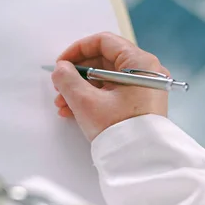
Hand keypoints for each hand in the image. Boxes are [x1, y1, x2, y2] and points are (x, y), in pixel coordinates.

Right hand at [51, 32, 169, 141]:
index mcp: (139, 63)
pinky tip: (73, 110)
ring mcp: (144, 88)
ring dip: (80, 88)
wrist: (141, 163)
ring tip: (62, 104)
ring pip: (105, 79)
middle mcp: (145, 71)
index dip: (78, 50)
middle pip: (103, 61)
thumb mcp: (86, 101)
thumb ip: (67, 79)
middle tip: (59, 85)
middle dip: (76, 74)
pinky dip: (93, 98)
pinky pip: (112, 92)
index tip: (61, 63)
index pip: (104, 42)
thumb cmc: (119, 129)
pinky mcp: (140, 104)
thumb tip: (60, 69)